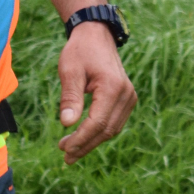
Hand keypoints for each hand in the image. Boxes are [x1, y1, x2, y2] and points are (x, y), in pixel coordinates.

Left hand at [57, 25, 136, 162]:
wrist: (96, 36)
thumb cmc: (80, 51)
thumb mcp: (69, 71)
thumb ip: (70, 97)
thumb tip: (67, 124)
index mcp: (113, 87)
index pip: (97, 122)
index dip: (81, 138)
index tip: (64, 148)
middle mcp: (126, 94)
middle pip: (106, 130)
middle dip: (85, 145)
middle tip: (65, 156)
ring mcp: (129, 98)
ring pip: (112, 130)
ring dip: (91, 142)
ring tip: (70, 151)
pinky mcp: (127, 100)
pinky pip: (114, 123)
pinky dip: (99, 133)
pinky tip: (82, 139)